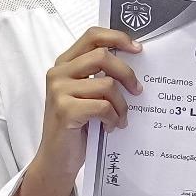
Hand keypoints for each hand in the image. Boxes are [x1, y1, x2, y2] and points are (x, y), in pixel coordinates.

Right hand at [33, 28, 141, 183]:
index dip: (117, 37)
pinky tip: (111, 127)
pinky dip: (114, 118)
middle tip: (138, 91)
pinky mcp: (65, 110)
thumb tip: (135, 62)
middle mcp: (58, 73)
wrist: (57, 160)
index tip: (138, 49)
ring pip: (107, 85)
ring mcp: (59, 91)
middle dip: (127, 74)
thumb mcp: (87, 95)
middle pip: (103, 56)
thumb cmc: (77, 127)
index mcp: (64, 64)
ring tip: (120, 118)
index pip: (92, 36)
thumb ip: (100, 76)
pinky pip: (103, 106)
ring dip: (122, 105)